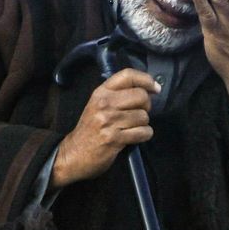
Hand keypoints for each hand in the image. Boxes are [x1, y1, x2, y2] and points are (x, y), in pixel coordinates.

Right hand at [51, 68, 158, 187]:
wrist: (73, 153)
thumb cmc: (90, 130)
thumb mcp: (98, 105)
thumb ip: (117, 95)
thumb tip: (147, 90)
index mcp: (101, 92)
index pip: (127, 75)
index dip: (146, 79)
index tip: (155, 88)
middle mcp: (104, 103)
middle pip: (141, 96)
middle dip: (146, 106)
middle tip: (138, 114)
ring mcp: (109, 120)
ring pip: (143, 116)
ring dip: (143, 124)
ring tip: (131, 128)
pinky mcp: (114, 138)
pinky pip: (143, 132)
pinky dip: (143, 135)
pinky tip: (133, 137)